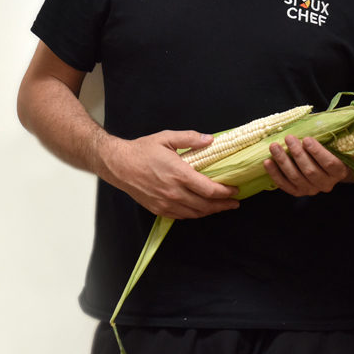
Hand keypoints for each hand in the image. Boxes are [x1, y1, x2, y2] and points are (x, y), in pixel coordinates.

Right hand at [98, 130, 239, 218]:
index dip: (225, 192)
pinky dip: (194, 214)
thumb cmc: (143, 150)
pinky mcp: (158, 209)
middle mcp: (174, 192)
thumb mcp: (167, 137)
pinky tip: (201, 210)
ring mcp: (165, 203)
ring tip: (222, 207)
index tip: (235, 190)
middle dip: (223, 205)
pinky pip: (181, 216)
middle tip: (235, 203)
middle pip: (205, 205)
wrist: (118, 165)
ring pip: (194, 213)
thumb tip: (210, 139)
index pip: (209, 189)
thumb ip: (190, 138)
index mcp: (180, 174)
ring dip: (210, 211)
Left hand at [264, 135, 349, 196]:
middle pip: (310, 171)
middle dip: (297, 153)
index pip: (329, 163)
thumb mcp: (333, 144)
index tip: (306, 139)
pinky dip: (275, 173)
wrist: (327, 170)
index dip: (317, 151)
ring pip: (295, 177)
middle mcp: (326, 184)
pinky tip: (268, 162)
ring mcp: (311, 190)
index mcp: (339, 171)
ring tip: (274, 146)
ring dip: (283, 161)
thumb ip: (328, 137)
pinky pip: (284, 184)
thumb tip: (314, 122)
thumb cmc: (330, 151)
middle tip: (288, 138)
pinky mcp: (298, 192)